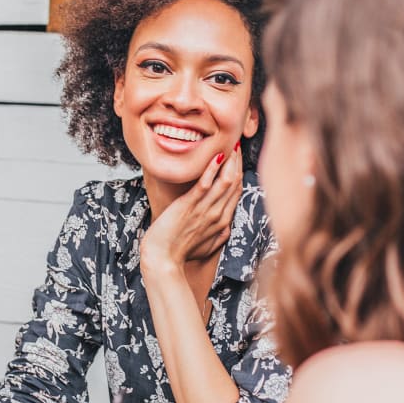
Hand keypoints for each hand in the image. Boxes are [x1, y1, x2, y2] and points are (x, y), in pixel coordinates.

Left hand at [141, 144, 242, 270]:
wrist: (163, 260)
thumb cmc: (179, 253)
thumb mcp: (205, 246)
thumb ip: (218, 236)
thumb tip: (225, 229)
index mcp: (222, 222)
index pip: (237, 191)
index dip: (240, 170)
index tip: (239, 155)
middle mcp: (218, 214)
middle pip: (235, 182)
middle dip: (238, 160)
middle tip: (237, 141)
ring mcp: (204, 210)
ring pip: (225, 181)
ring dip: (229, 161)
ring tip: (231, 143)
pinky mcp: (189, 207)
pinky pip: (204, 185)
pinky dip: (210, 170)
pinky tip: (215, 156)